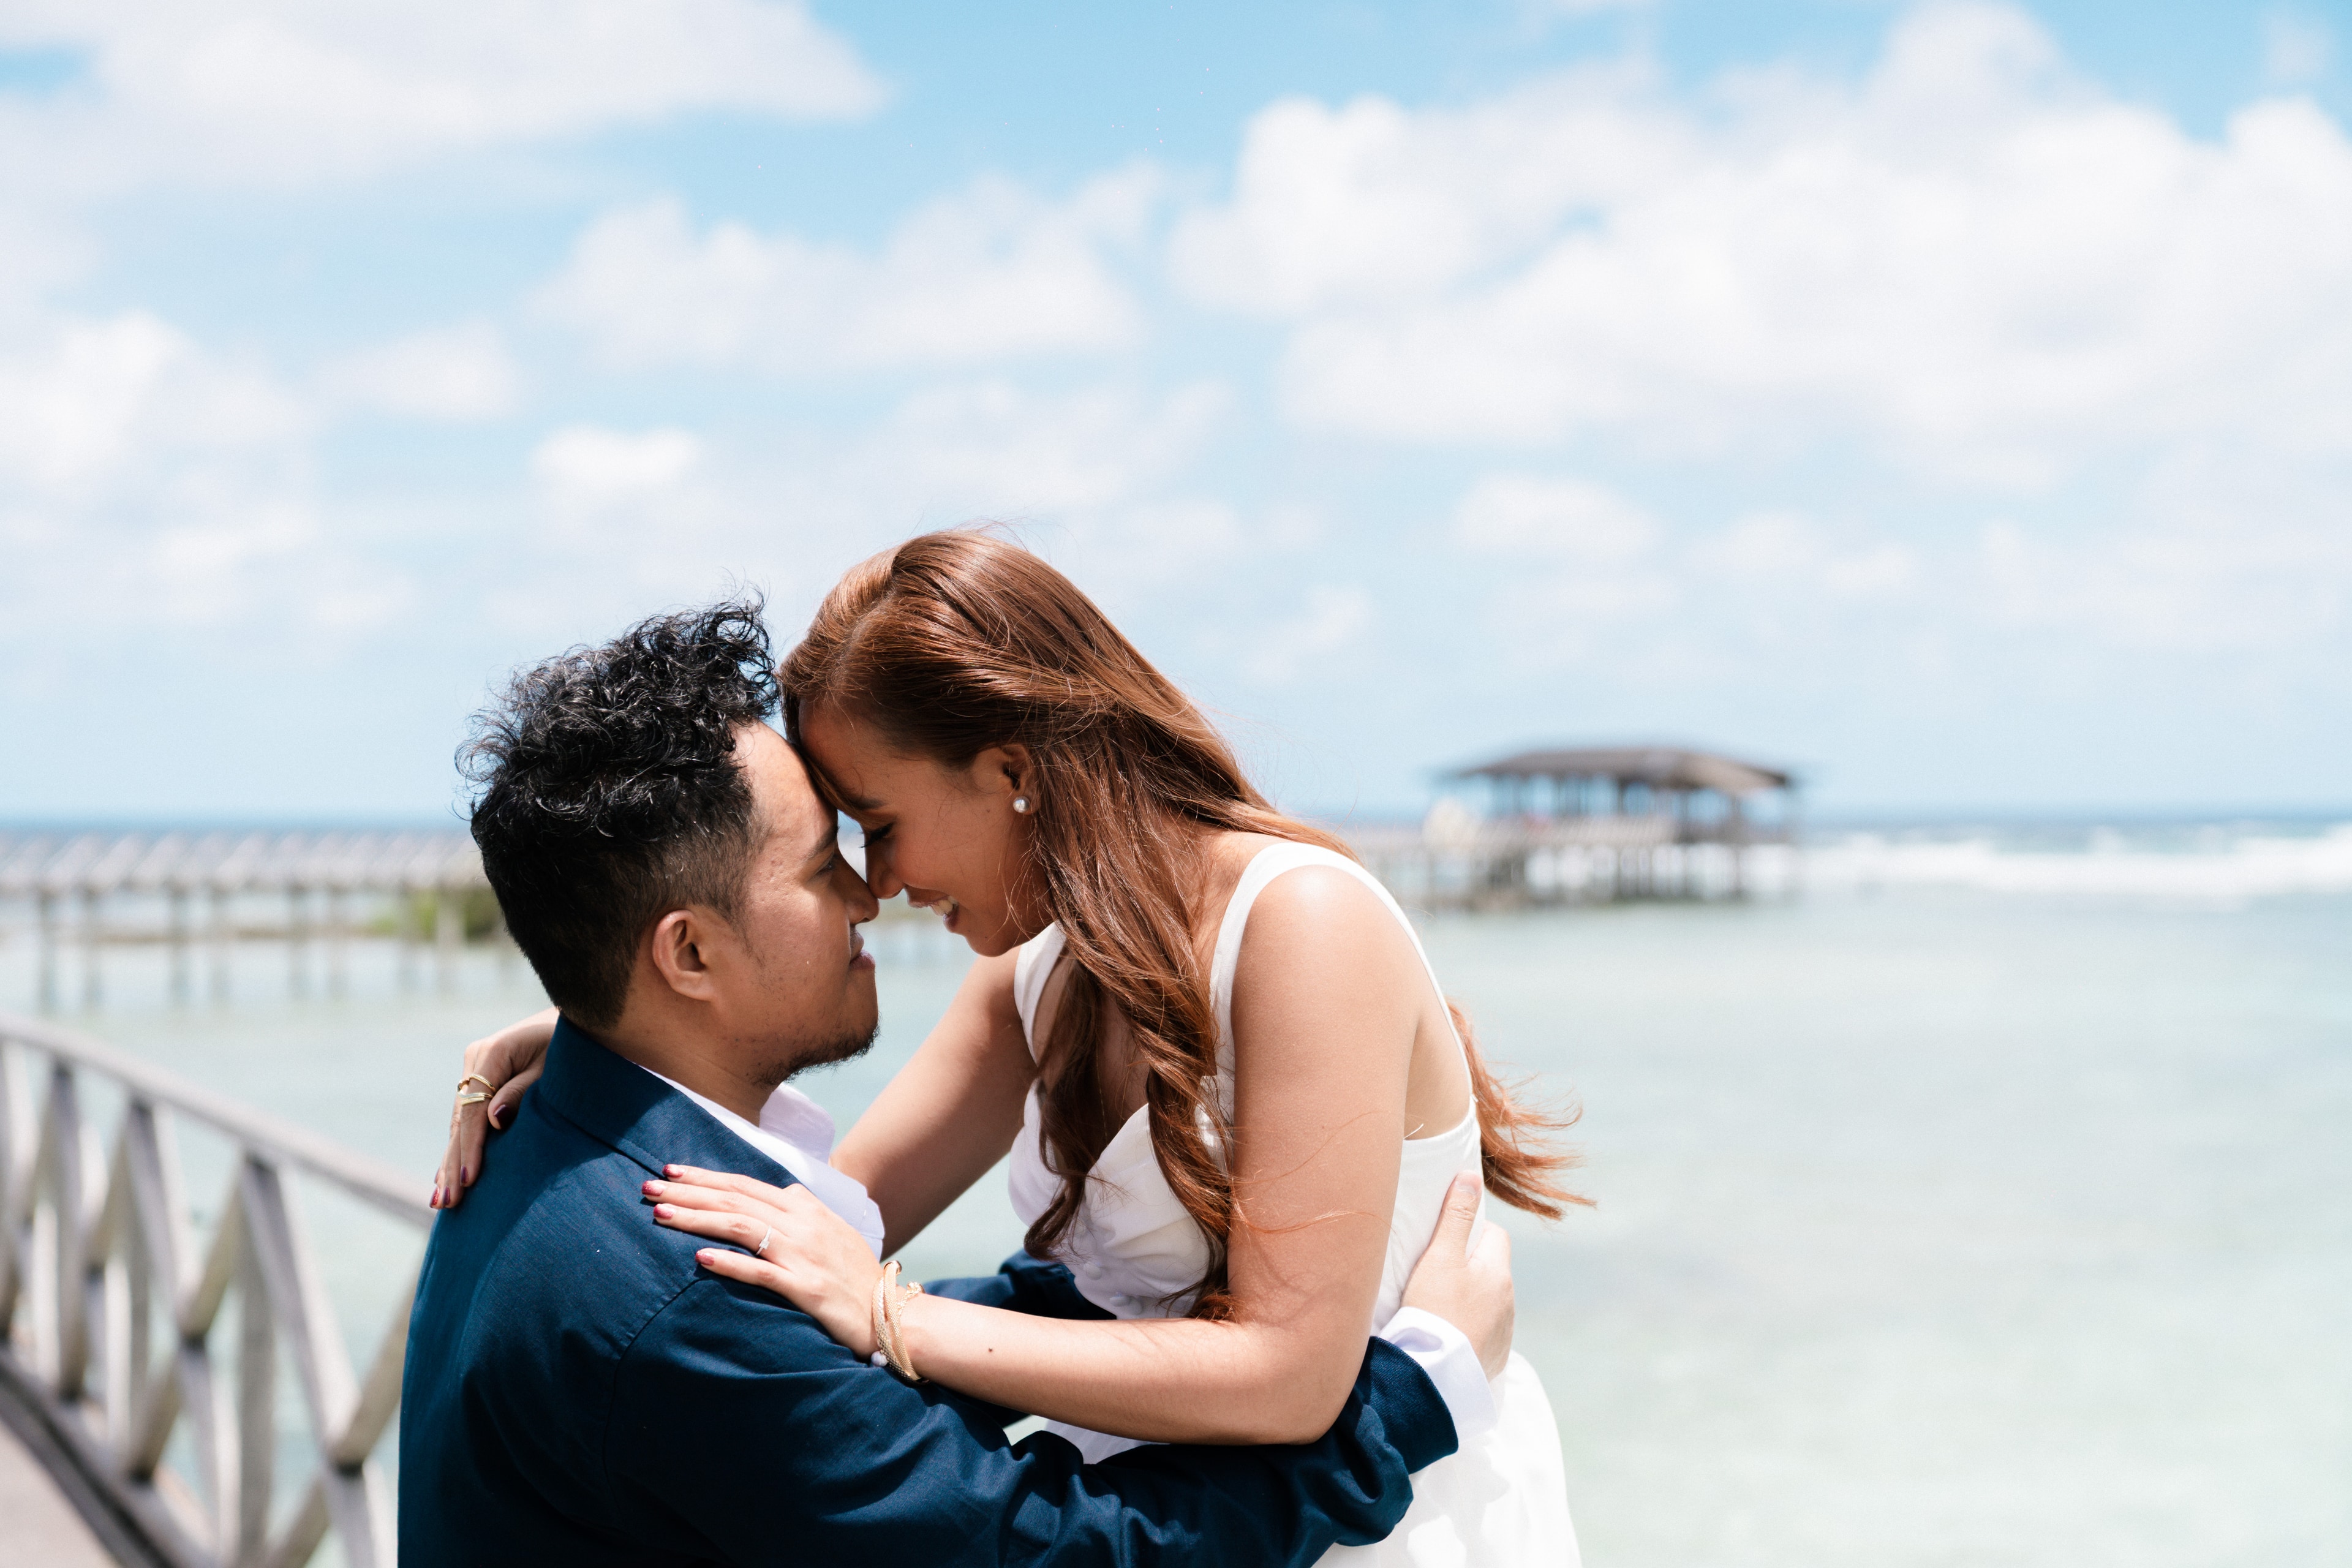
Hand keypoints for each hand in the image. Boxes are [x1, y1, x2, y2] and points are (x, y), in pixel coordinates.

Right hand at [429, 1007, 556, 1208]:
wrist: (573, 1022)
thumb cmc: (570, 1046)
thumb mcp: (554, 1065)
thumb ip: (523, 1092)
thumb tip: (494, 1120)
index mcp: (492, 1052)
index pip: (474, 1108)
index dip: (471, 1146)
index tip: (469, 1179)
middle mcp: (475, 1060)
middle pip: (460, 1119)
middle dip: (453, 1162)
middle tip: (446, 1202)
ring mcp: (473, 1070)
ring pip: (458, 1123)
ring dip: (450, 1161)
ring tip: (441, 1200)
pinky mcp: (479, 1081)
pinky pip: (465, 1119)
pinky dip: (458, 1147)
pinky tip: (447, 1175)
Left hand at [646, 1164, 885, 1357]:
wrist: (891, 1315)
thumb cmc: (856, 1276)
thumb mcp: (834, 1232)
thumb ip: (805, 1211)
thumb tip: (781, 1192)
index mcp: (807, 1208)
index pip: (746, 1184)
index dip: (706, 1177)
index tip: (671, 1172)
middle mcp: (803, 1225)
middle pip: (736, 1201)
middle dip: (689, 1192)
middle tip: (649, 1188)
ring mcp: (804, 1255)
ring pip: (741, 1228)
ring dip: (698, 1219)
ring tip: (661, 1215)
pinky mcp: (806, 1288)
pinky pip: (762, 1272)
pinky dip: (730, 1263)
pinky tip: (699, 1259)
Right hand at [1400, 1172, 1514, 1379]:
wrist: (1433, 1376)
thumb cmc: (1434, 1311)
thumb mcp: (1440, 1257)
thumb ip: (1455, 1216)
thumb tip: (1471, 1176)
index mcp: (1499, 1274)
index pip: (1495, 1235)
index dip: (1471, 1231)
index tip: (1445, 1241)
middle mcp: (1508, 1302)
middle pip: (1491, 1269)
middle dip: (1469, 1266)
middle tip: (1434, 1274)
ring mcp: (1502, 1333)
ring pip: (1488, 1300)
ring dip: (1469, 1298)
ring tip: (1437, 1307)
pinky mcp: (1492, 1358)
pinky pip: (1483, 1331)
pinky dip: (1468, 1326)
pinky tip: (1445, 1333)